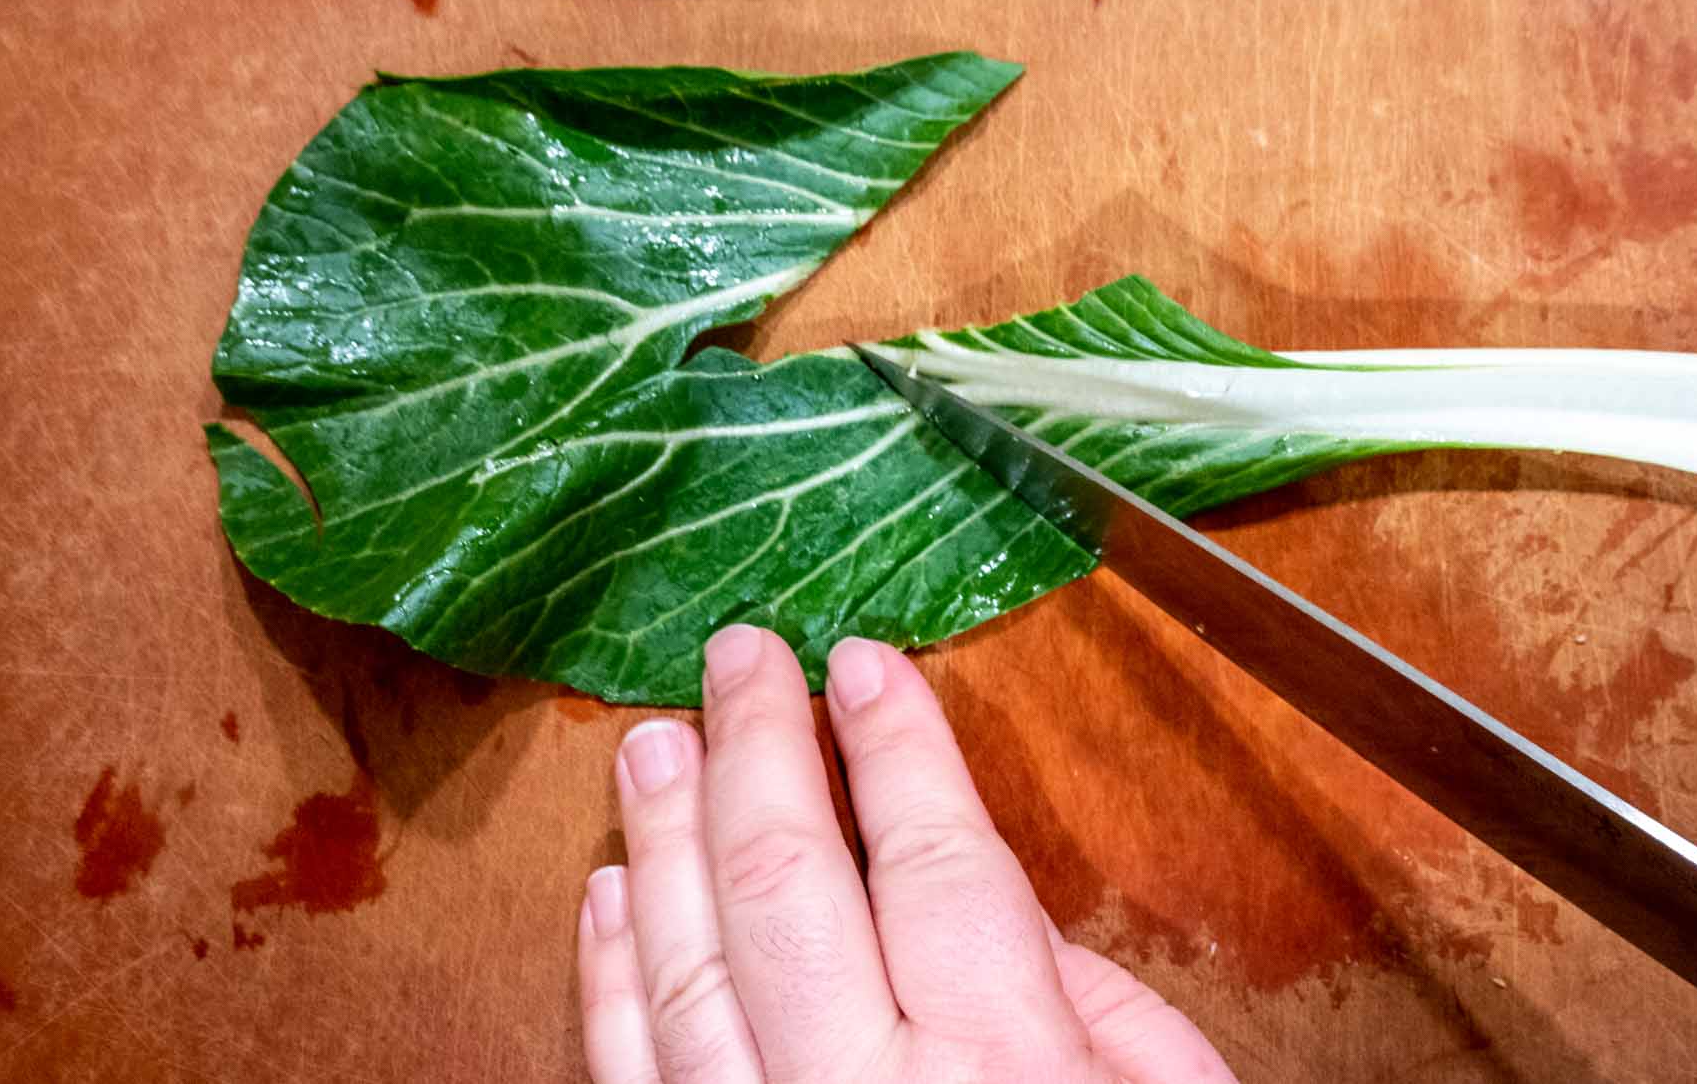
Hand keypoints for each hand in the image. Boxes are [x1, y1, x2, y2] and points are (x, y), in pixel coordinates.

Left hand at [576, 624, 1236, 1083]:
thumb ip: (1085, 997)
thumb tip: (982, 889)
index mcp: (1005, 1068)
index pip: (929, 858)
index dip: (894, 745)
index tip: (862, 662)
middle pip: (789, 886)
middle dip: (760, 750)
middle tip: (739, 654)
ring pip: (687, 974)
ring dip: (663, 843)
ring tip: (654, 742)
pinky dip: (610, 984)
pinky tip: (610, 895)